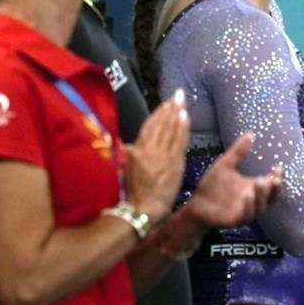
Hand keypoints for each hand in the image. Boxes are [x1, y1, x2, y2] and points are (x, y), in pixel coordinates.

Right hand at [125, 90, 189, 222]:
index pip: (150, 126)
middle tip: (179, 94)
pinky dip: (183, 129)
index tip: (165, 102)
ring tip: (183, 102)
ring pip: (173, 131)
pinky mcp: (176, 165)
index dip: (158, 112)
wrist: (144, 209)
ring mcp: (166, 157)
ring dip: (178, 115)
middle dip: (171, 108)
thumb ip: (123, 153)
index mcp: (137, 150)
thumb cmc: (132, 193)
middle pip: (163, 124)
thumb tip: (117, 140)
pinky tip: (186, 118)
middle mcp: (152, 150)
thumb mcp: (122, 170)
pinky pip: (181, 143)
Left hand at [186, 134, 282, 228]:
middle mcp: (253, 200)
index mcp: (253, 187)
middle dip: (275, 188)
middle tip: (275, 178)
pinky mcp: (237, 219)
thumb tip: (250, 134)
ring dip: (262, 195)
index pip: (271, 183)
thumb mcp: (225, 165)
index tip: (278, 167)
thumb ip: (238, 152)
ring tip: (260, 183)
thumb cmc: (212, 186)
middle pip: (271, 196)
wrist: (197, 205)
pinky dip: (248, 206)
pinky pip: (246, 214)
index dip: (277, 177)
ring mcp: (246, 210)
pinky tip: (247, 195)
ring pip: (260, 206)